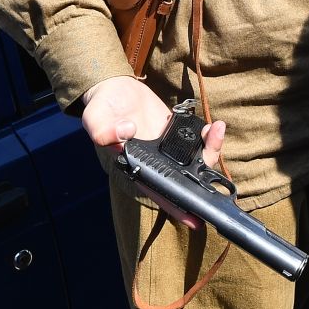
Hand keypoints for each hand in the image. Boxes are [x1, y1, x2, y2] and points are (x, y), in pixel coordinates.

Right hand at [81, 75, 226, 230]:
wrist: (113, 88)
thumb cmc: (101, 110)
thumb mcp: (95, 120)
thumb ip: (104, 131)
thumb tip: (127, 132)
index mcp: (137, 168)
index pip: (159, 194)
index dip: (178, 209)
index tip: (197, 219)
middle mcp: (156, 163)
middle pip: (186, 179)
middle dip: (204, 173)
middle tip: (210, 153)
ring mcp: (168, 148)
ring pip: (195, 160)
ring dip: (210, 150)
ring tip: (214, 130)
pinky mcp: (176, 132)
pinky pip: (196, 140)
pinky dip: (207, 136)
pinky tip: (212, 125)